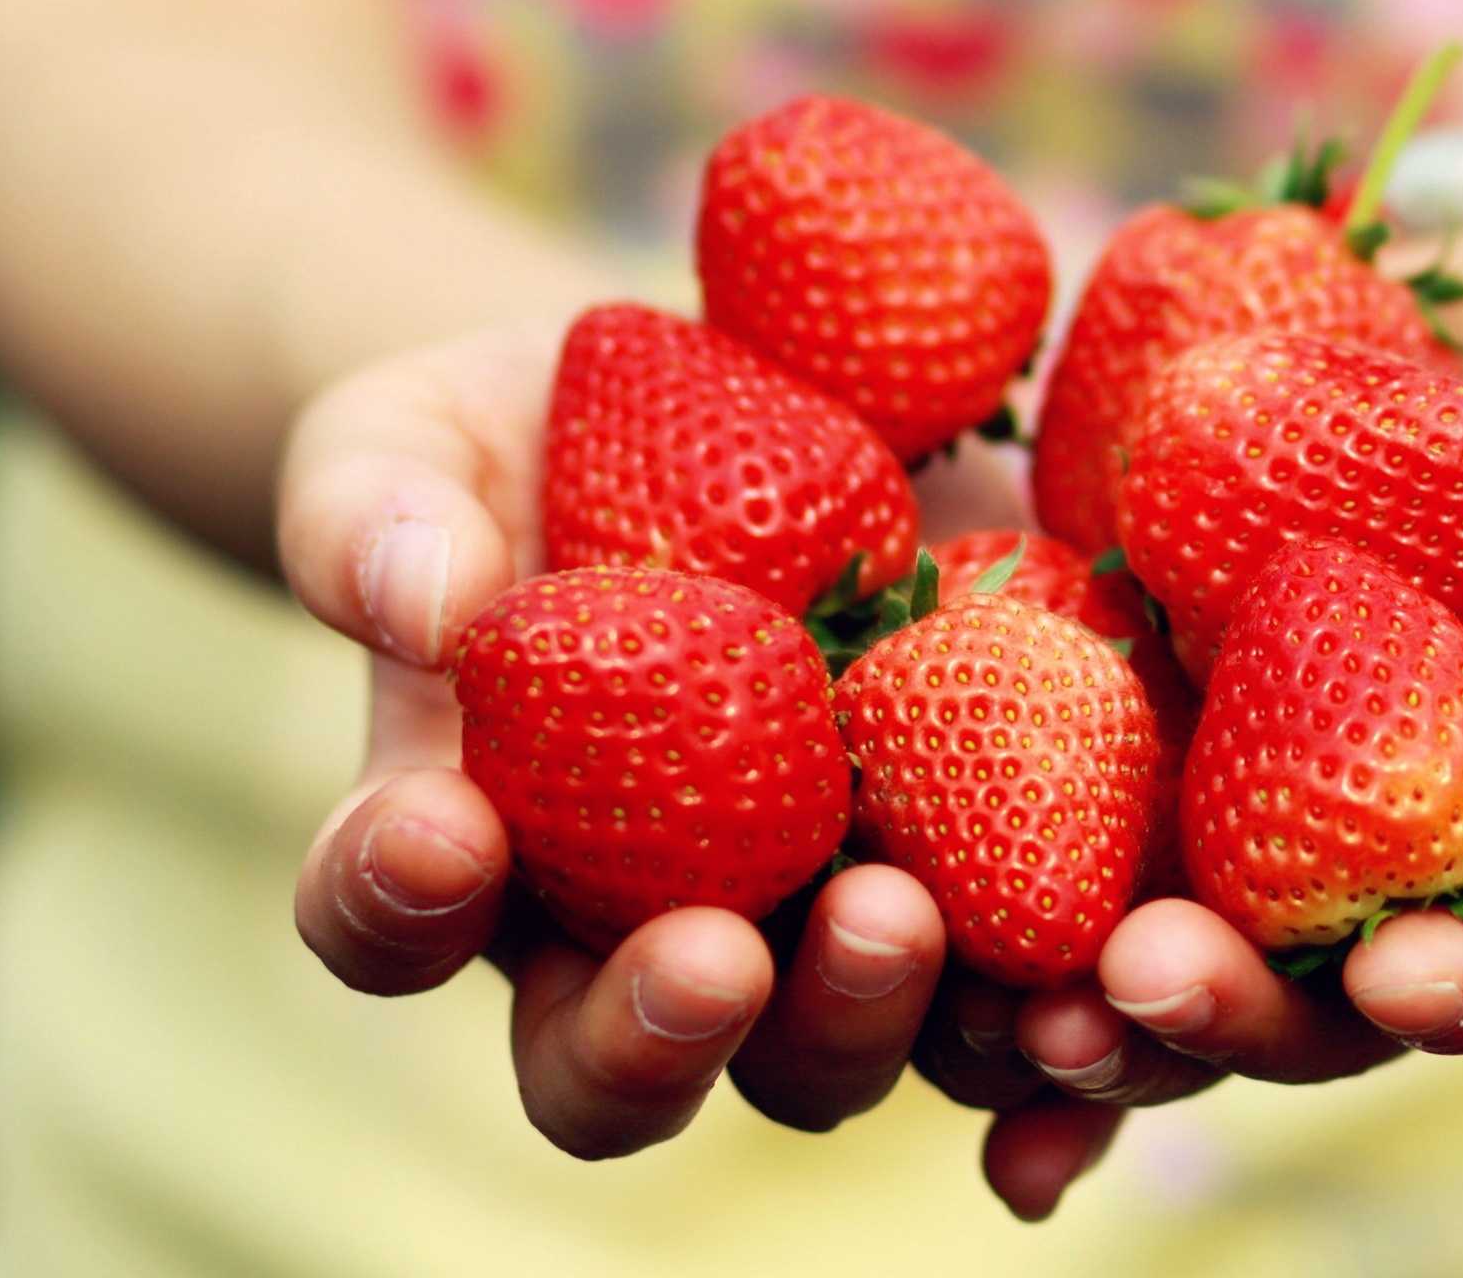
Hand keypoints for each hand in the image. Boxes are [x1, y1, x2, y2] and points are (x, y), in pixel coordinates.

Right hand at [279, 318, 1029, 1162]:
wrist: (733, 402)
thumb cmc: (529, 432)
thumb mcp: (420, 434)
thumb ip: (377, 511)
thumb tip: (416, 597)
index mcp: (472, 837)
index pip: (390, 917)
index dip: (394, 902)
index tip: (440, 829)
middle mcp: (636, 921)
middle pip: (623, 1061)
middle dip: (661, 1030)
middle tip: (716, 950)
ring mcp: (813, 907)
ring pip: (829, 1048)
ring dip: (864, 1018)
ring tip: (903, 917)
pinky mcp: (980, 859)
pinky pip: (1014, 974)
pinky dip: (1049, 1012)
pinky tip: (1085, 972)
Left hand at [982, 228, 1462, 1197]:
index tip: (1411, 982)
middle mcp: (1396, 859)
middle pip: (1316, 988)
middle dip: (1231, 1015)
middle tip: (1140, 993)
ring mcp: (1250, 790)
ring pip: (1164, 934)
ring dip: (1073, 994)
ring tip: (995, 998)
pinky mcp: (1128, 699)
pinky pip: (1031, 805)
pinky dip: (963, 865)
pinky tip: (881, 905)